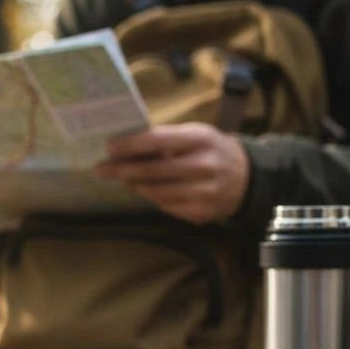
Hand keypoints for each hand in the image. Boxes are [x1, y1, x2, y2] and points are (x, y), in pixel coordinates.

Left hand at [95, 123, 248, 224]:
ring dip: (135, 185)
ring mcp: (204, 191)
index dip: (130, 145)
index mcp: (200, 139)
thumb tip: (125, 148)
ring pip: (156, 192)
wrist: (247, 179)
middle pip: (153, 171)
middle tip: (102, 169)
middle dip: (122, 170)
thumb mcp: (195, 136)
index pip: (158, 141)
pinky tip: (148, 190)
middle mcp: (204, 164)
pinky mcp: (202, 212)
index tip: (109, 148)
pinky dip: (153, 198)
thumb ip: (165, 140)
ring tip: (124, 179)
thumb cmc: (210, 152)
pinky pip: (166, 206)